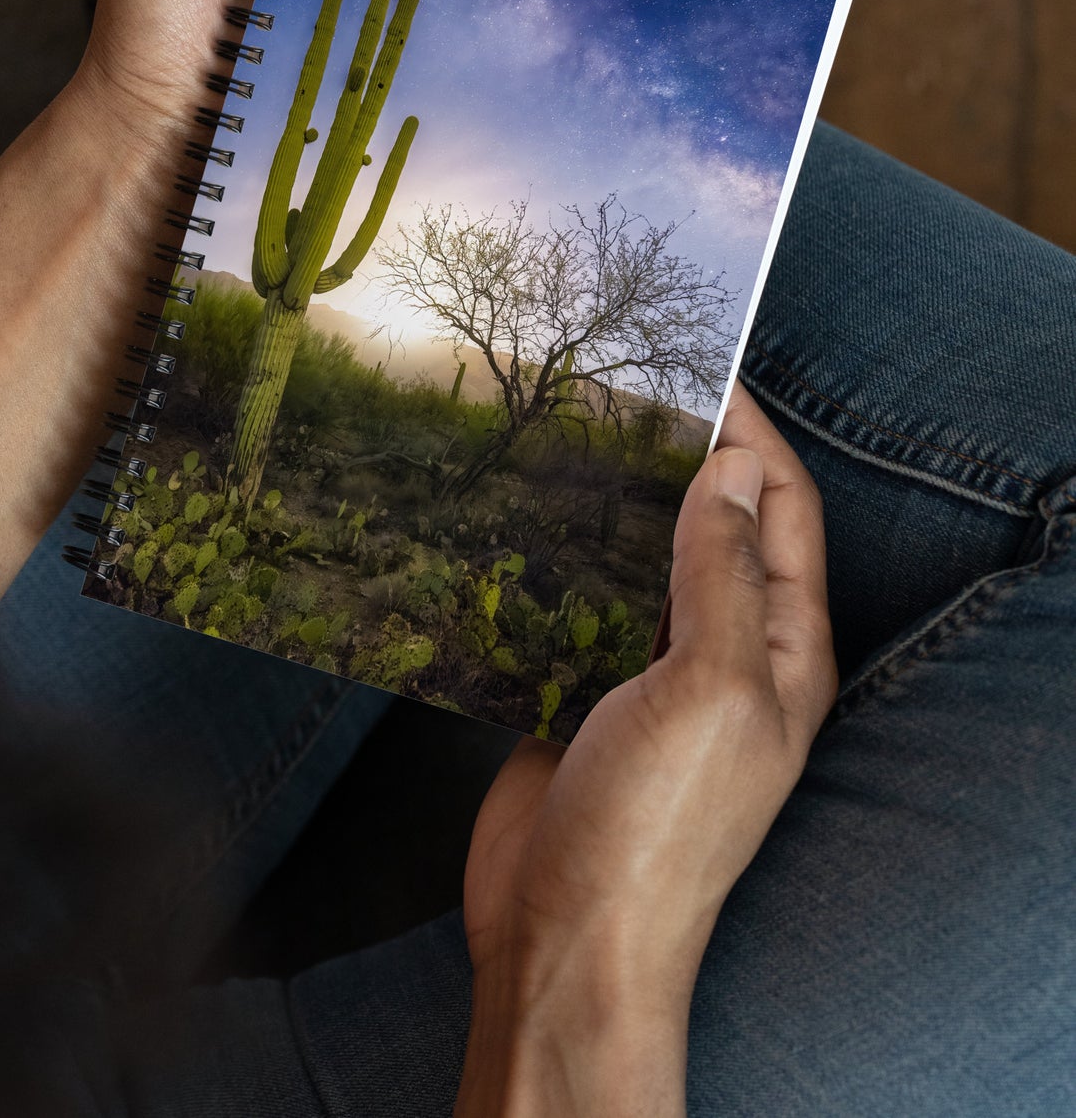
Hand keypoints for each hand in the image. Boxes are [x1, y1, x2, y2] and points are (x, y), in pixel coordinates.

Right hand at [457, 383, 836, 1116]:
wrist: (565, 938)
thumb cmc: (653, 828)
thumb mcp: (707, 690)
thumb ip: (721, 575)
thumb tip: (735, 468)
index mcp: (781, 650)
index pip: (783, 512)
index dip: (752, 436)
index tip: (701, 366)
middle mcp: (725, 654)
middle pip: (717, 529)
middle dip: (683, 458)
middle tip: (622, 388)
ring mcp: (651, 675)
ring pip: (643, 562)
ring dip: (617, 503)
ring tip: (565, 434)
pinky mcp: (581, 690)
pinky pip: (580, 603)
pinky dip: (563, 556)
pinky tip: (521, 517)